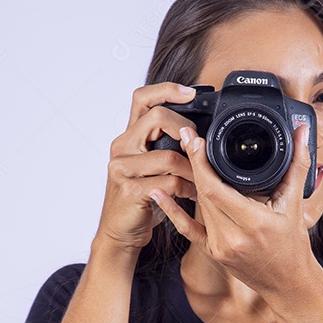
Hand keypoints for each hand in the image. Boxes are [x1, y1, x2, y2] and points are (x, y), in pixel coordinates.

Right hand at [94, 82, 199, 253]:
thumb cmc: (141, 199)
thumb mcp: (151, 167)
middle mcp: (122, 147)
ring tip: (201, 180)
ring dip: (193, 169)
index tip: (191, 92)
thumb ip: (165, 146)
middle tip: (198, 146)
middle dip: (185, 128)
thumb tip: (198, 132)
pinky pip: (169, 182)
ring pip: (168, 155)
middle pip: (156, 117)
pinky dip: (187, 189)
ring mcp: (123, 168)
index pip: (142, 98)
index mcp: (128, 137)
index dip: (167, 89)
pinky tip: (192, 195)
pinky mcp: (130, 190)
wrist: (121, 232)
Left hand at [148, 122, 318, 298]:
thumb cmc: (295, 246)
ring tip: (184, 154)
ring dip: (189, 180)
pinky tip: (160, 194)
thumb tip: (301, 132)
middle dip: (194, 163)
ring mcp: (219, 247)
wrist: (289, 284)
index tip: (194, 139)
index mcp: (253, 223)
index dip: (201, 162)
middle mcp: (232, 237)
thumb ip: (298, 164)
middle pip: (202, 194)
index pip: (215, 189)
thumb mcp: (296, 204)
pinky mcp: (212, 252)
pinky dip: (172, 211)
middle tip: (186, 136)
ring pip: (197, 206)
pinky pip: (187, 230)